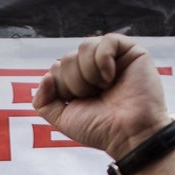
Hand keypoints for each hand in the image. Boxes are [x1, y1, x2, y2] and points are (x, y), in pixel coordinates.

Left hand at [32, 33, 172, 160]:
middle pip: (68, 58)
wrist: (128, 134)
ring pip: (85, 46)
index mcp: (79, 82)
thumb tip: (46, 76)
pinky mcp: (131, 52)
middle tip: (95, 96)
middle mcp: (94, 69)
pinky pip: (107, 40)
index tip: (79, 102)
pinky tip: (111, 77)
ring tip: (104, 88)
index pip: (57, 68)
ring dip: (89, 72)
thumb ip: (43, 102)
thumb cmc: (101, 129)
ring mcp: (112, 59)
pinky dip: (103, 59)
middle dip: (75, 82)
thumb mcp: (63, 119)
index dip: (62, 86)